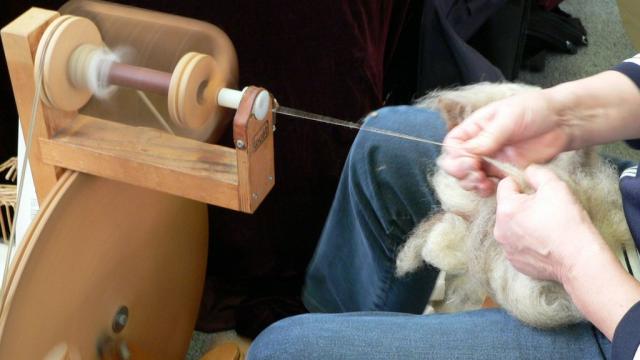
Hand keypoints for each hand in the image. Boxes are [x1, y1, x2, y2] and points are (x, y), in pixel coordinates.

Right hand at [439, 90, 570, 195]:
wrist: (562, 121)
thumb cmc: (535, 109)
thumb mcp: (508, 117)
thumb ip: (488, 137)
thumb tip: (467, 152)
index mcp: (475, 128)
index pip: (453, 144)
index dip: (455, 155)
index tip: (470, 160)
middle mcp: (479, 145)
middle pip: (456, 163)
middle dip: (461, 171)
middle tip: (476, 172)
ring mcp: (491, 159)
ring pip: (469, 176)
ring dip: (471, 182)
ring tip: (483, 182)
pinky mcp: (504, 172)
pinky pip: (487, 184)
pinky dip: (484, 189)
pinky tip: (491, 187)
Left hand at [493, 165, 602, 282]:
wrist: (579, 260)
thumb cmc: (567, 222)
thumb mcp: (555, 186)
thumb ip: (536, 173)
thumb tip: (527, 172)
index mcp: (506, 209)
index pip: (505, 185)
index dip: (523, 184)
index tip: (538, 192)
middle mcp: (499, 230)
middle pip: (507, 207)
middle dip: (523, 205)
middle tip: (545, 211)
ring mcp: (506, 248)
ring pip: (511, 226)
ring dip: (524, 223)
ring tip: (546, 228)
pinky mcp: (515, 262)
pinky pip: (517, 245)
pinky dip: (528, 242)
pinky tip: (545, 242)